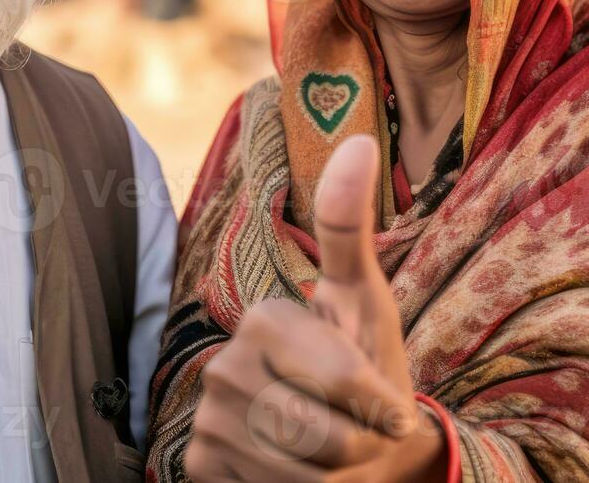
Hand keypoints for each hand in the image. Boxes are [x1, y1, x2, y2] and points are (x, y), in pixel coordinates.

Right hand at [184, 135, 447, 481]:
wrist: (350, 443)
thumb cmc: (366, 368)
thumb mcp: (367, 302)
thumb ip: (351, 228)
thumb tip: (362, 139)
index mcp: (263, 318)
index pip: (340, 379)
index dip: (380, 403)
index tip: (389, 403)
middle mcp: (223, 365)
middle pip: (320, 433)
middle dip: (359, 444)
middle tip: (358, 431)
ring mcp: (207, 419)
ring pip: (299, 473)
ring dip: (335, 476)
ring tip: (334, 454)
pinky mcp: (200, 466)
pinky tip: (296, 473)